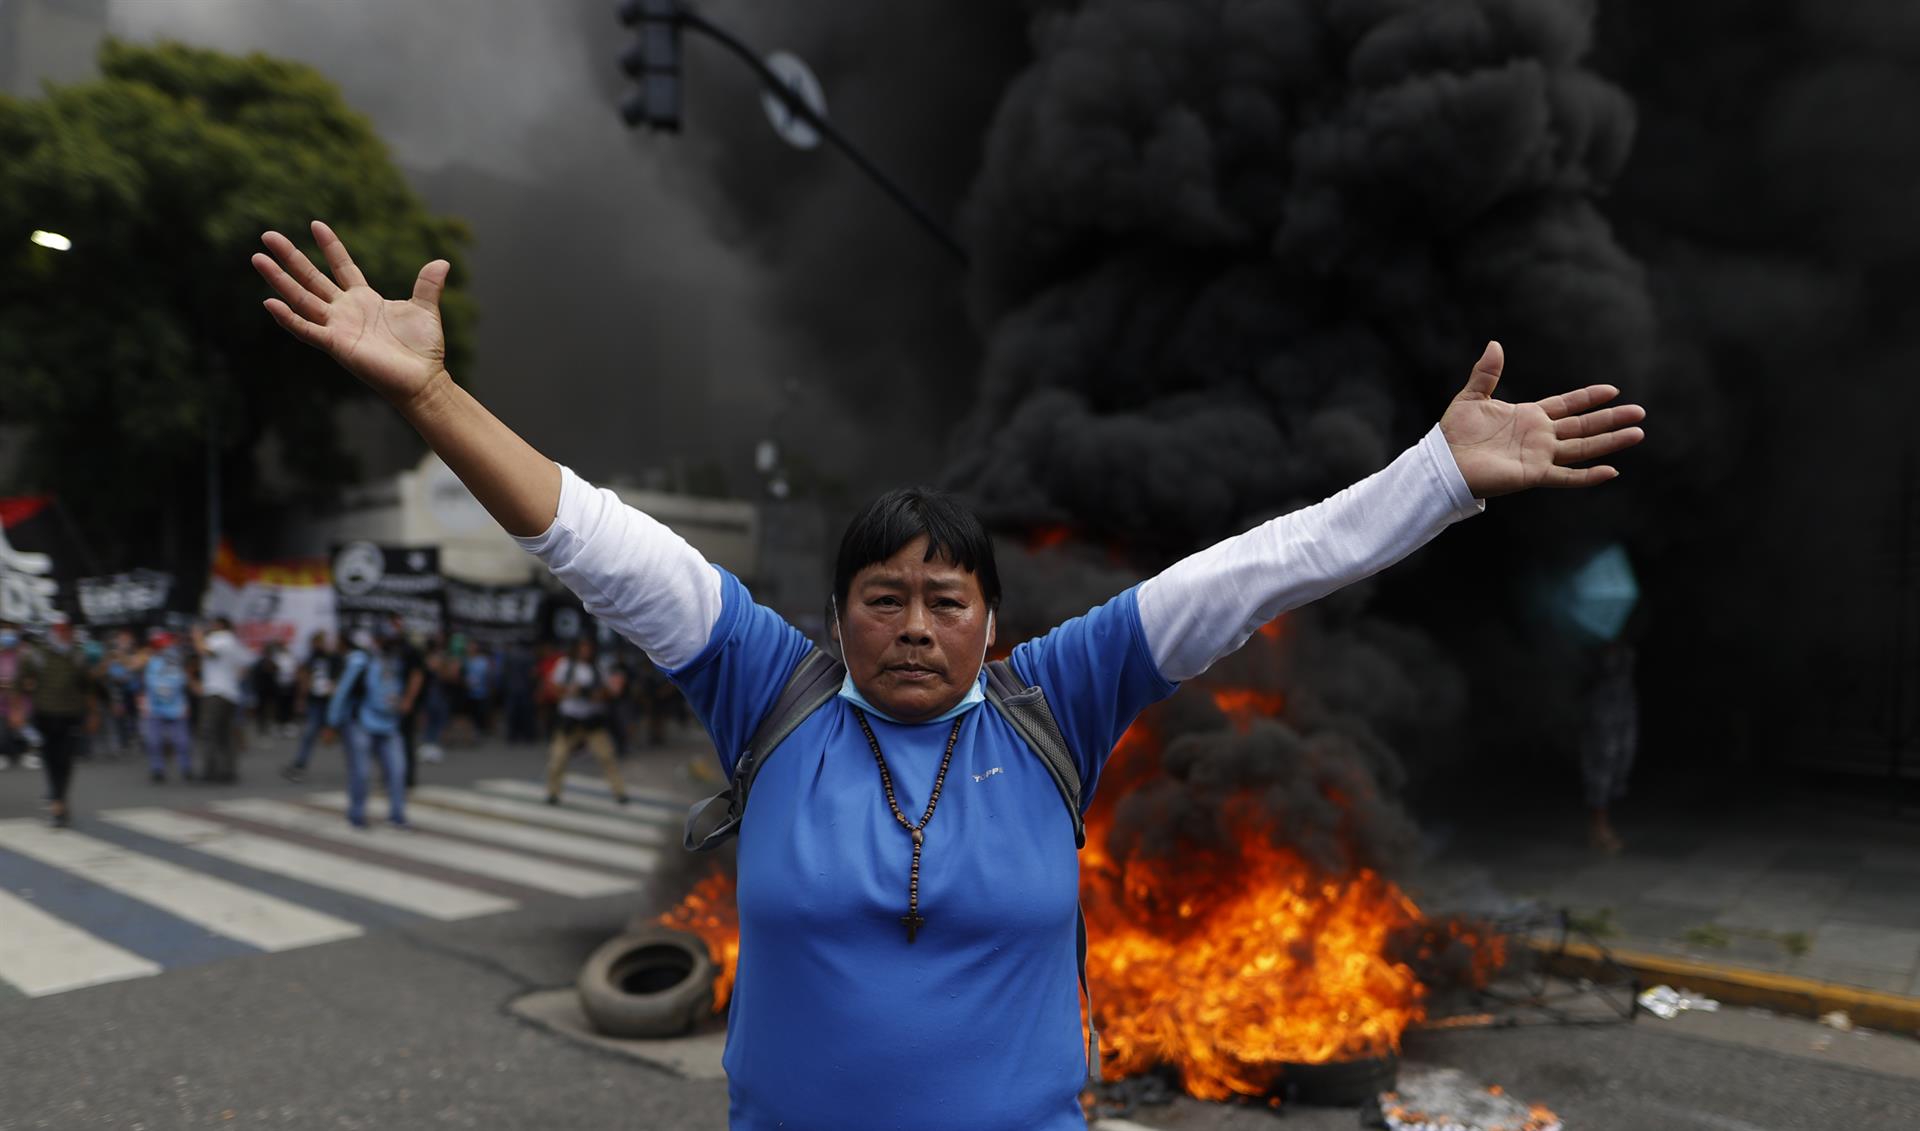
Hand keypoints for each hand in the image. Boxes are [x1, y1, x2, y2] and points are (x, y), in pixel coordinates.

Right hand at [252, 221, 451, 408]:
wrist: (424, 380)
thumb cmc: (423, 349)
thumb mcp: (425, 309)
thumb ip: (427, 285)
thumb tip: (442, 261)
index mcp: (364, 299)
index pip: (342, 266)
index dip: (330, 247)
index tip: (316, 224)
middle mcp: (345, 311)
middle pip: (311, 278)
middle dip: (290, 257)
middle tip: (267, 235)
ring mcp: (338, 327)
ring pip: (302, 299)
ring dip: (279, 280)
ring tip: (258, 258)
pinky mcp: (336, 345)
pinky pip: (307, 330)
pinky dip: (289, 318)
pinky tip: (269, 302)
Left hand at [1440, 342, 1645, 497]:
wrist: (1443, 462)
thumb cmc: (1453, 433)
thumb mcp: (1471, 397)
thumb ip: (1487, 372)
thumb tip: (1495, 343)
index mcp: (1528, 416)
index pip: (1567, 405)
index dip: (1589, 398)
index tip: (1613, 390)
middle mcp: (1540, 436)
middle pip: (1583, 425)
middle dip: (1611, 418)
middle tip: (1640, 412)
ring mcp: (1539, 456)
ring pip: (1583, 448)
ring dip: (1610, 441)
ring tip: (1637, 433)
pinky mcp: (1533, 474)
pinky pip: (1567, 477)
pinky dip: (1588, 476)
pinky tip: (1612, 471)